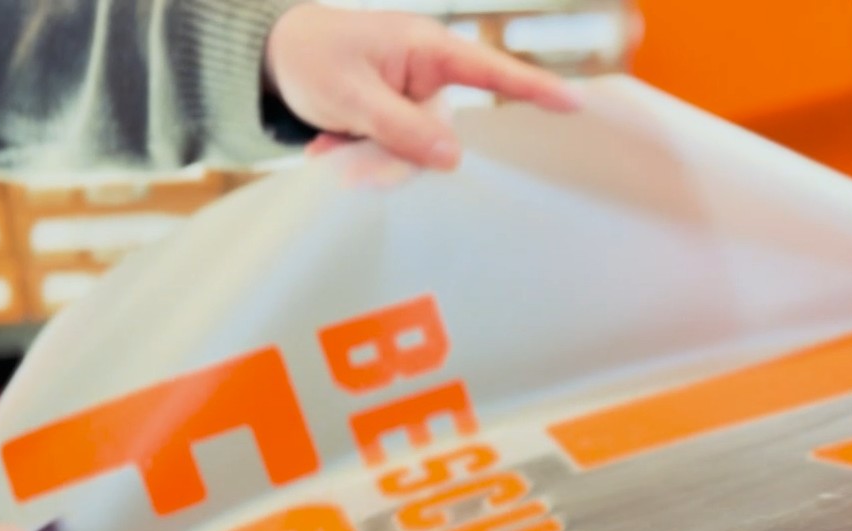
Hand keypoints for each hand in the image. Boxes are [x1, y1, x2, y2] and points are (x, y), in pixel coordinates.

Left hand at [263, 5, 580, 170]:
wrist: (276, 58)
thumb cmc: (313, 57)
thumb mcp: (351, 93)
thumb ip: (400, 127)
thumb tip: (453, 158)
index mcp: (426, 50)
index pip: (490, 71)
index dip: (534, 89)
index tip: (575, 105)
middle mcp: (428, 78)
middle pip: (441, 137)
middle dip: (394, 155)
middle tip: (344, 159)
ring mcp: (414, 104)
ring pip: (413, 156)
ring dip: (367, 159)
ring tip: (326, 145)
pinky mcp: (398, 126)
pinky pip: (393, 159)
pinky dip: (358, 158)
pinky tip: (328, 145)